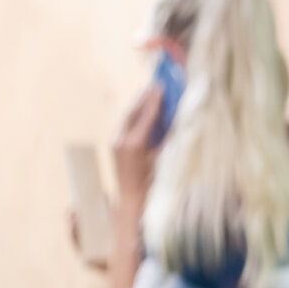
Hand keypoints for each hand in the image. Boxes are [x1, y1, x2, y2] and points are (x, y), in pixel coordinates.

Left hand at [112, 82, 163, 204]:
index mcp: (135, 144)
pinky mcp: (115, 146)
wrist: (131, 202)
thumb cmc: (152, 185)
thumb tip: (173, 122)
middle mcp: (122, 140)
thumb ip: (166, 140)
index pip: (146, 116)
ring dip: (138, 106)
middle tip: (154, 85)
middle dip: (144, 98)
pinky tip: (142, 113)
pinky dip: (135, 117)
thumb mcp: (162, 160)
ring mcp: (116, 143)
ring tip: (148, 94)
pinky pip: (126, 126)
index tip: (162, 87)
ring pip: (127, 118)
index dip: (155, 101)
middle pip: (133, 112)